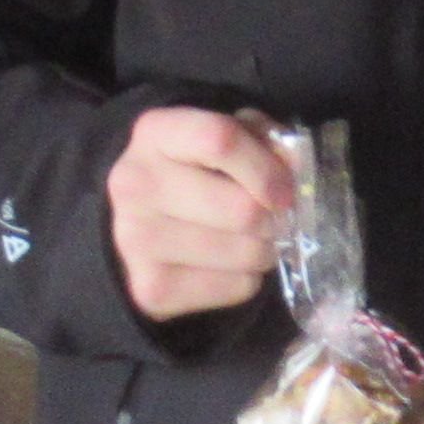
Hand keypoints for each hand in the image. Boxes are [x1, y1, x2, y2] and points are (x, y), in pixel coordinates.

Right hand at [107, 107, 296, 322]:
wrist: (129, 230)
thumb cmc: (189, 174)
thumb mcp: (221, 138)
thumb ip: (261, 139)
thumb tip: (294, 166)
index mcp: (154, 134)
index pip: (220, 141)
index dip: (266, 167)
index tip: (286, 190)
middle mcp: (136, 185)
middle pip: (242, 209)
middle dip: (274, 219)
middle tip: (273, 220)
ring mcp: (138, 240)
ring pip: (246, 252)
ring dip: (265, 250)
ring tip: (251, 241)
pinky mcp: (152, 289)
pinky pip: (237, 287)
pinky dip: (246, 279)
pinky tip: (227, 266)